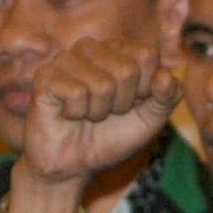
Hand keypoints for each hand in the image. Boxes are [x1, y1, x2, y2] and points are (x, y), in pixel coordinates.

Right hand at [10, 38, 180, 212]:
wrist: (75, 165)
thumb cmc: (111, 137)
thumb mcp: (149, 120)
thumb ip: (167, 97)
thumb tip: (167, 76)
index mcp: (118, 49)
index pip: (148, 54)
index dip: (146, 89)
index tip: (131, 103)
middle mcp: (92, 47)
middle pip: (127, 70)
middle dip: (121, 104)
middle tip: (105, 113)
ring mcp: (66, 59)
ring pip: (102, 84)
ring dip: (99, 112)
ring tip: (87, 115)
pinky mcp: (45, 75)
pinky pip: (76, 93)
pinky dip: (77, 114)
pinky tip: (68, 115)